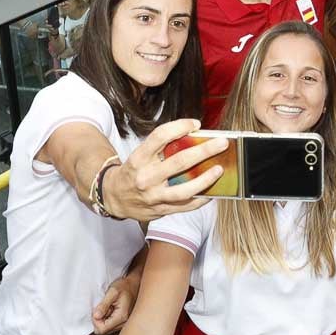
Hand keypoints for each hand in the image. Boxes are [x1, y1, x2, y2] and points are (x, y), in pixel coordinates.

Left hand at [92, 268, 141, 334]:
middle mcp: (124, 323)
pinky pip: (110, 326)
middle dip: (100, 320)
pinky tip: (112, 310)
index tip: (97, 310)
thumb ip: (103, 305)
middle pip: (104, 331)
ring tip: (109, 308)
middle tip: (105, 308)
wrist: (135, 284)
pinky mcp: (123, 322)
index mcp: (121, 317)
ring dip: (104, 319)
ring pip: (106, 329)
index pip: (101, 329)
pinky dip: (108, 318)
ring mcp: (124, 324)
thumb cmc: (125, 286)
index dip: (95, 321)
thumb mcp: (112, 291)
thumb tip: (96, 316)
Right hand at [102, 118, 227, 220]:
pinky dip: (201, 198)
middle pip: (180, 161)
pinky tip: (212, 191)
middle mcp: (146, 177)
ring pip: (185, 189)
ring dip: (206, 179)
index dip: (180, 127)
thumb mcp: (141, 155)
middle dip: (204, 151)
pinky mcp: (161, 210)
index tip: (196, 124)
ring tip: (219, 169)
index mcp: (140, 158)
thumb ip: (162, 148)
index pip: (160, 136)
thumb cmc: (134, 171)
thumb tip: (195, 139)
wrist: (114, 197)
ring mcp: (154, 196)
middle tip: (222, 143)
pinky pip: (186, 205)